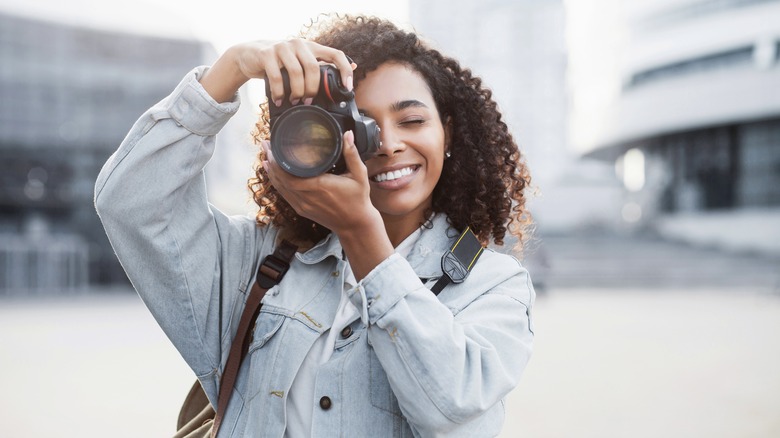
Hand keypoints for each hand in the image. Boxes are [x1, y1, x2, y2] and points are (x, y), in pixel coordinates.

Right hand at [200, 39, 354, 103]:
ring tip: (294, 101)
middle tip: (308, 101)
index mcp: (311, 47)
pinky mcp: (267, 54)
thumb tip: (353, 66)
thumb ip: (322, 64)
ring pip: (296, 72)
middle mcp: (299, 44)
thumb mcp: (302, 61)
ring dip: (296, 91)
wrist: (249, 55)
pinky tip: (279, 100)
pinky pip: (277, 77)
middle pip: (313, 67)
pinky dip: (280, 93)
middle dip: (312, 89)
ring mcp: (282, 47)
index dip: (344, 71)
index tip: (347, 88)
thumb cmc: (280, 62)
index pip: (335, 54)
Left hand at [262, 130, 375, 232]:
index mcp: (320, 186)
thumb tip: (348, 135)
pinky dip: (277, 183)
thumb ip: (352, 154)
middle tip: (266, 145)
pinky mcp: (302, 210)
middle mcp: (308, 197)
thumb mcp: (359, 175)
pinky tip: (272, 174)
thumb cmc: (358, 199)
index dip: (277, 162)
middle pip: (280, 179)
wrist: (355, 225)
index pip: (290, 175)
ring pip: (280, 188)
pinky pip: (284, 195)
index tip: (273, 146)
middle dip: (271, 161)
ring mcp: (303, 205)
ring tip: (265, 156)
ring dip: (271, 172)